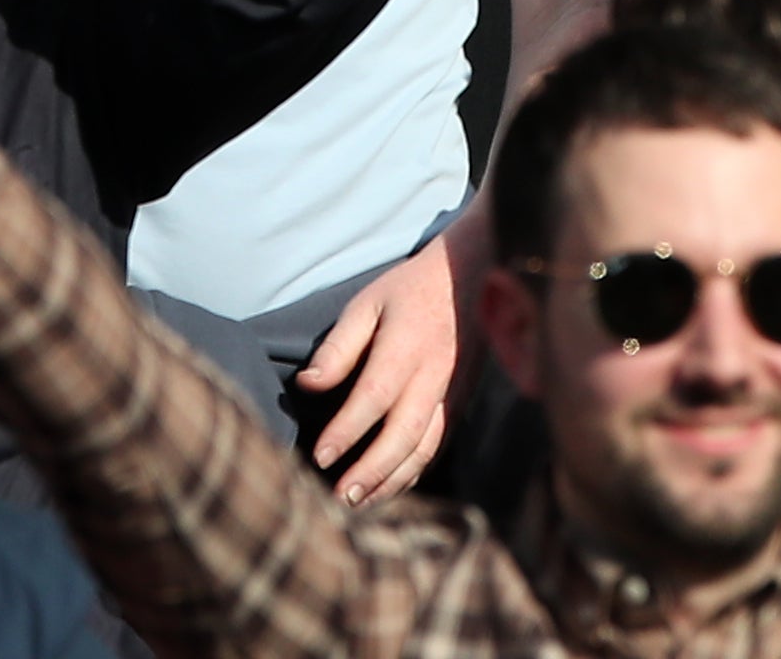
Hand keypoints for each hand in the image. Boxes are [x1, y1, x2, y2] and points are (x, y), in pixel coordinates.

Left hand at [295, 225, 470, 498]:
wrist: (473, 277)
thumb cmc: (409, 289)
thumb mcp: (368, 302)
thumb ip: (338, 346)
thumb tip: (306, 385)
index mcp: (407, 345)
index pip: (374, 396)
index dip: (346, 430)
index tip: (319, 456)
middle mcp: (434, 375)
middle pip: (404, 433)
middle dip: (371, 471)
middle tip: (338, 498)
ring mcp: (452, 393)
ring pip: (425, 448)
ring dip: (391, 481)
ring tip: (358, 504)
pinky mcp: (460, 404)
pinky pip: (437, 447)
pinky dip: (412, 474)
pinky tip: (387, 489)